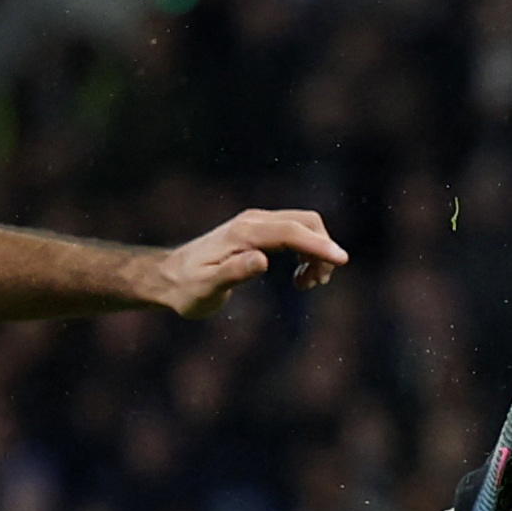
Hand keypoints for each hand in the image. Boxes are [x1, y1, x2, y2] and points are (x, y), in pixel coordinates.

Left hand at [152, 207, 347, 315]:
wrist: (169, 277)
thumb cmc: (187, 288)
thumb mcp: (206, 288)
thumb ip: (234, 273)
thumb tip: (262, 260)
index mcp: (244, 233)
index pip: (291, 231)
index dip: (319, 245)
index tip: (342, 260)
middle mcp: (253, 221)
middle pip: (305, 222)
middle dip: (322, 250)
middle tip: (316, 284)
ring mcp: (257, 224)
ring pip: (304, 227)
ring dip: (316, 253)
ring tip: (306, 284)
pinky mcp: (259, 232)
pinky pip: (295, 234)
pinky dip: (308, 253)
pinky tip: (299, 278)